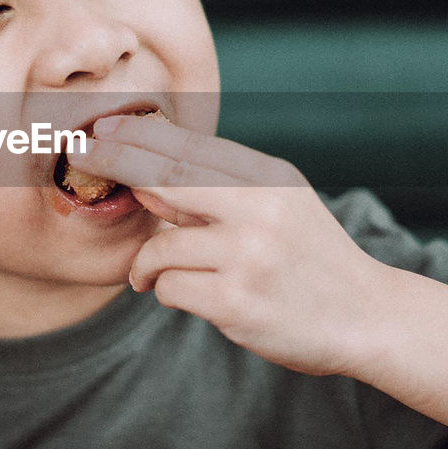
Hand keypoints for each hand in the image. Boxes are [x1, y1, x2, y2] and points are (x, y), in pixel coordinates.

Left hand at [69, 114, 388, 375]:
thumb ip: (216, 191)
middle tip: (80, 157)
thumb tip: (143, 180)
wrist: (367, 316)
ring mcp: (249, 257)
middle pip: (165, 177)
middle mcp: (260, 211)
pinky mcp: (237, 302)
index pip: (188, 149)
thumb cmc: (310, 258)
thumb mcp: (276, 207)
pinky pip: (171, 289)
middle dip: (115, 163)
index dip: (135, 138)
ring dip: (147, 264)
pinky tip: (189, 296)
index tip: (98, 132)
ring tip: (152, 275)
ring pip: (160, 246)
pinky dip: (168, 293)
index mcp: (268, 179)